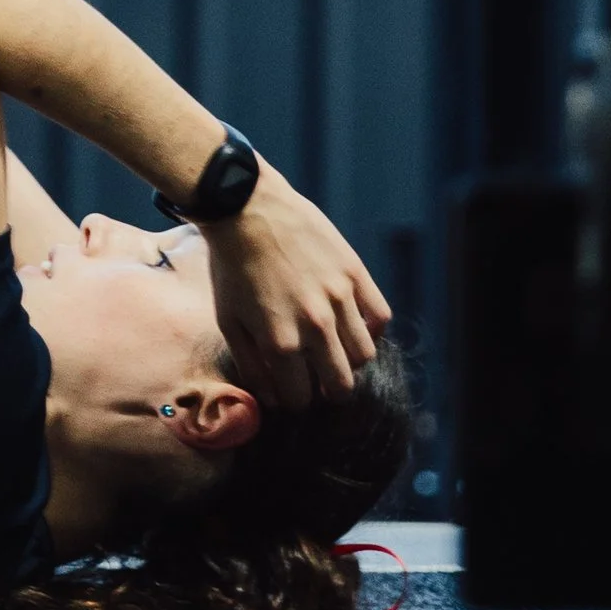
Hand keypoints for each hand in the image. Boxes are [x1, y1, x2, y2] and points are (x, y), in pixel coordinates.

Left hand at [202, 168, 389, 407]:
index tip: (292, 391)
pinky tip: (352, 323)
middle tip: (320, 380)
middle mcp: (315, 325)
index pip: (300, 397)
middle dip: (329, 390)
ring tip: (335, 351)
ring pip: (364, 355)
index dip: (295, 400)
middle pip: (341, 384)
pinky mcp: (355, 273)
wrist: (247, 209)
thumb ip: (253, 366)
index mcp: (279, 342)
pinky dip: (371, 328)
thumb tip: (274, 399)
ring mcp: (339, 298)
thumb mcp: (230, 321)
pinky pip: (381, 316)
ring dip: (350, 361)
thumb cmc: (232, 268)